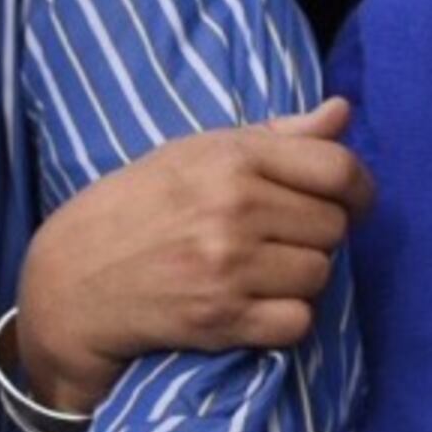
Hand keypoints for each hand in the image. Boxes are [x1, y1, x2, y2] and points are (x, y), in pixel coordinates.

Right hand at [13, 99, 373, 413]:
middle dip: (317, 234)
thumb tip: (343, 111)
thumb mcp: (196, 152)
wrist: (73, 277)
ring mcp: (229, 266)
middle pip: (334, 226)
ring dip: (301, 278)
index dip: (357, 188)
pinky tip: (254, 304)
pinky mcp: (223, 318)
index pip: (337, 168)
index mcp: (230, 158)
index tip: (350, 201)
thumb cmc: (138, 205)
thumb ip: (276, 134)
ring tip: (263, 270)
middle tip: (281, 238)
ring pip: (320, 274)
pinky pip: (298, 321)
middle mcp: (234, 208)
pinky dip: (285, 318)